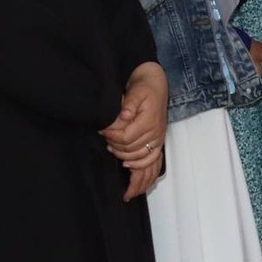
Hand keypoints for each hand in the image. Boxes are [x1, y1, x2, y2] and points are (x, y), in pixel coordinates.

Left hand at [102, 62, 167, 198]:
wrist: (157, 86)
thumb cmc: (144, 89)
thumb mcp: (136, 91)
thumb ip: (128, 104)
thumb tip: (123, 116)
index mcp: (149, 122)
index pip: (127, 138)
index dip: (113, 138)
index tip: (102, 133)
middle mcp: (156, 134)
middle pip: (134, 152)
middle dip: (117, 151)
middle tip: (106, 146)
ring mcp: (158, 140)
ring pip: (146, 163)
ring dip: (132, 169)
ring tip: (121, 172)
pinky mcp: (158, 143)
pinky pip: (154, 163)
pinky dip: (145, 172)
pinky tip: (134, 175)